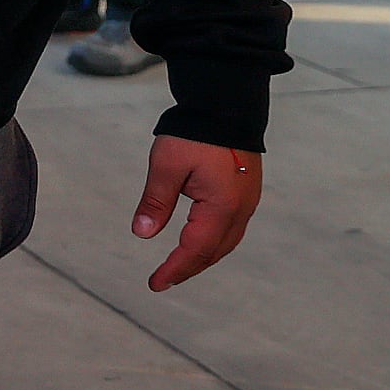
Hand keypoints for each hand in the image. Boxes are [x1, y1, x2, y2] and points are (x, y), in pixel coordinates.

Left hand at [133, 135, 263, 290]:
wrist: (227, 105)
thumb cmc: (193, 134)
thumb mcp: (165, 167)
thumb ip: (155, 202)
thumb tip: (142, 233)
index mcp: (222, 207)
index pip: (196, 250)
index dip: (174, 269)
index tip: (155, 283)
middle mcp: (240, 210)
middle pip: (213, 251)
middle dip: (188, 268)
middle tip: (162, 280)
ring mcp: (247, 201)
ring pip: (225, 242)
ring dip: (202, 257)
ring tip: (178, 267)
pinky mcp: (246, 191)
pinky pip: (231, 228)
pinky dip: (213, 242)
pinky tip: (199, 242)